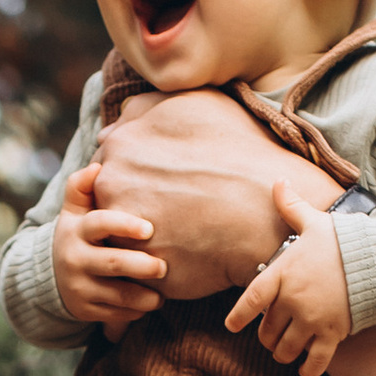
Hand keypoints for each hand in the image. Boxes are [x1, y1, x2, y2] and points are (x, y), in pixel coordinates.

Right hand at [51, 161, 166, 334]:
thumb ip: (81, 187)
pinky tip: (150, 303)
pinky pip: (116, 314)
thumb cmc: (78, 234)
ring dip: (145, 296)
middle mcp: (75, 259)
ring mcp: (80, 287)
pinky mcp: (86, 310)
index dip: (124, 225)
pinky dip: (136, 311)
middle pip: (113, 263)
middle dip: (142, 266)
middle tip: (163, 267)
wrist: (50, 275)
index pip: (100, 224)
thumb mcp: (74, 210)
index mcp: (76, 231)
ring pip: (118, 295)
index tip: (149, 229)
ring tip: (163, 294)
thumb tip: (97, 167)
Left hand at [86, 90, 319, 298]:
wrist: (267, 208)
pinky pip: (146, 272)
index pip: (109, 164)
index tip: (166, 180)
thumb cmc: (238, 150)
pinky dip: (165, 265)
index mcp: (119, 146)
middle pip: (109, 201)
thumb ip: (144, 107)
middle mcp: (112, 188)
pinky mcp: (144, 270)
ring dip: (144, 238)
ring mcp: (125, 231)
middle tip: (177, 206)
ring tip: (185, 231)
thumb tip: (111, 126)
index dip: (138, 174)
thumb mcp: (194, 103)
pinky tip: (193, 252)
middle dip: (136, 205)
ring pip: (123, 239)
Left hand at [226, 174, 351, 375]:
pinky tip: (304, 370)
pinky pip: (315, 362)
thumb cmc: (343, 240)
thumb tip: (278, 182)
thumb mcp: (314, 221)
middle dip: (267, 335)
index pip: (251, 300)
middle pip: (267, 330)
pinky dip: (307, 370)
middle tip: (272, 333)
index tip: (232, 326)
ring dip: (283, 352)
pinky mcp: (333, 334)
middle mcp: (293, 300)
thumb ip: (292, 206)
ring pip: (286, 349)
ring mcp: (312, 320)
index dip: (239, 316)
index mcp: (283, 274)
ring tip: (285, 350)